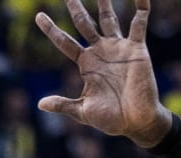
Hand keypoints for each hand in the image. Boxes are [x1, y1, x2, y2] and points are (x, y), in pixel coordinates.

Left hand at [35, 0, 174, 146]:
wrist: (136, 122)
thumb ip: (63, 104)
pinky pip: (139, 23)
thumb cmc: (111, 119)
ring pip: (109, 18)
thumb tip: (40, 104)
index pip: (64, 42)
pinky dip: (141, 7)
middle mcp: (100, 52)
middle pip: (85, 24)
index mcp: (86, 65)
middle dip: (76, 8)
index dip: (51, 30)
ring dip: (104, 2)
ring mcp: (118, 48)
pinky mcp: (136, 48)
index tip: (38, 16)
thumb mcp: (82, 112)